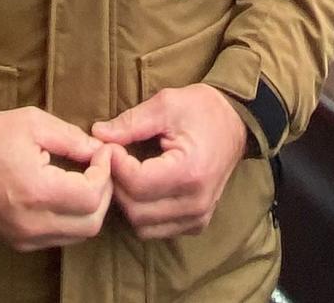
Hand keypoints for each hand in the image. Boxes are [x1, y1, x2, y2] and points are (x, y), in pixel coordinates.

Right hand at [0, 107, 112, 250]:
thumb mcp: (34, 123)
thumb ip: (72, 138)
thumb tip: (99, 150)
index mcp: (35, 191)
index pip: (91, 196)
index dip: (106, 172)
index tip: (102, 151)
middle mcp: (31, 223)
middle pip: (91, 223)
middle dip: (104, 193)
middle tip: (99, 167)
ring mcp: (23, 238)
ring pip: (78, 235)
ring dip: (90, 208)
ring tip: (85, 179)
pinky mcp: (18, 242)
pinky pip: (59, 238)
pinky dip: (71, 219)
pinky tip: (66, 194)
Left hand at [92, 84, 247, 239]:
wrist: (236, 121)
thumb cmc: (202, 109)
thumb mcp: (166, 104)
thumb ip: (131, 122)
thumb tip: (98, 135)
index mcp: (190, 172)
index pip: (136, 184)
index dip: (115, 166)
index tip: (109, 146)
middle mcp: (196, 202)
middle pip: (136, 210)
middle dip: (117, 184)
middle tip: (114, 159)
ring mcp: (198, 216)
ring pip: (143, 226)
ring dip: (127, 202)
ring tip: (127, 173)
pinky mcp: (196, 223)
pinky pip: (157, 229)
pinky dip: (143, 213)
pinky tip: (143, 187)